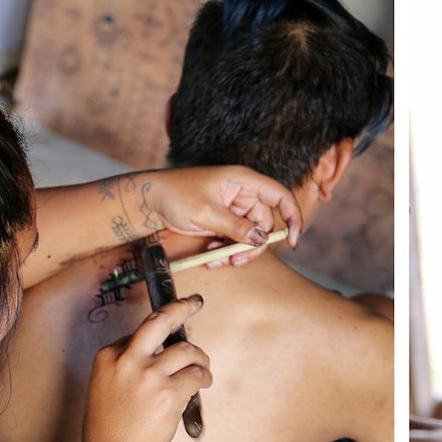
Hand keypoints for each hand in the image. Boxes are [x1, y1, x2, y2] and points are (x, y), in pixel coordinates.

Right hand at [83, 295, 211, 441]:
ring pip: (186, 350)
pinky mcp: (170, 392)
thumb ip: (127, 368)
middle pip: (160, 321)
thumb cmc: (110, 428)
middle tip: (194, 302)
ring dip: (200, 358)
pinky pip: (196, 375)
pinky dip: (204, 378)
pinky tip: (203, 384)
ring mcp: (150, 375)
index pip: (139, 334)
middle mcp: (128, 360)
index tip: (171, 332)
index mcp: (108, 356)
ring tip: (203, 368)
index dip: (159, 336)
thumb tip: (163, 352)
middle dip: (181, 307)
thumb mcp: (106, 388)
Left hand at [150, 165, 304, 265]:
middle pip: (266, 225)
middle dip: (253, 246)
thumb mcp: (206, 212)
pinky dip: (227, 252)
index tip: (292, 241)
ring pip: (251, 237)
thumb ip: (236, 227)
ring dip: (237, 252)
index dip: (292, 217)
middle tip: (236, 260)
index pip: (280, 196)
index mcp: (243, 181)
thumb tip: (261, 239)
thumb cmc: (175, 194)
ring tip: (217, 260)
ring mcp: (234, 210)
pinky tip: (210, 256)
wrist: (149, 201)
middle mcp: (243, 194)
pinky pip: (236, 241)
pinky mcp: (225, 223)